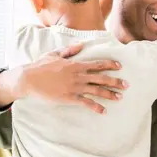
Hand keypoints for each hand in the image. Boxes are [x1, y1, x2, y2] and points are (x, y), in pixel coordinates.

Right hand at [0, 43, 126, 112]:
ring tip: (120, 97)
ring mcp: (74, 87)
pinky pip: (86, 103)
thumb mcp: (55, 54)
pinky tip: (103, 111)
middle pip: (101, 78)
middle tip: (127, 85)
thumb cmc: (40, 66)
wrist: (29, 79)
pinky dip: (96, 107)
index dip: (110, 65)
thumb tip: (81, 45)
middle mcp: (78, 76)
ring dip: (109, 94)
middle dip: (115, 81)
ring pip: (96, 91)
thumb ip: (69, 50)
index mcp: (75, 64)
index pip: (97, 64)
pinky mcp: (69, 98)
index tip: (120, 67)